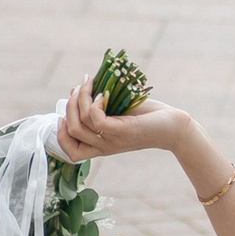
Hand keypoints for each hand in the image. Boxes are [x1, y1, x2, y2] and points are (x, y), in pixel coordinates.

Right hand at [56, 78, 194, 161]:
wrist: (174, 127)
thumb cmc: (148, 117)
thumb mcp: (119, 113)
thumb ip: (101, 107)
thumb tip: (80, 88)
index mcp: (101, 146)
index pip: (71, 153)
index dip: (60, 134)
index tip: (63, 114)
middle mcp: (104, 146)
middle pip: (71, 132)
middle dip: (68, 106)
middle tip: (78, 87)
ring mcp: (112, 140)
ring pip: (80, 124)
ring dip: (80, 98)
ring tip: (89, 82)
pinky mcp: (122, 131)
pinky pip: (96, 119)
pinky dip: (94, 102)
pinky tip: (105, 93)